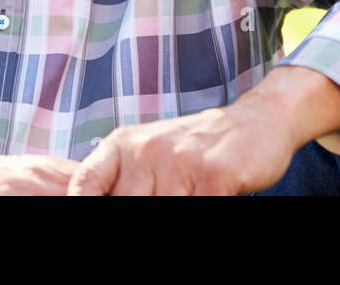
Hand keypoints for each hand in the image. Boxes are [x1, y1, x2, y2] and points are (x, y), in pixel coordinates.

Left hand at [66, 91, 297, 195]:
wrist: (257, 119)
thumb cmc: (200, 147)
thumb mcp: (153, 152)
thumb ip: (126, 180)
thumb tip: (94, 198)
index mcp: (125, 144)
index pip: (85, 184)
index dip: (81, 204)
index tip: (82, 220)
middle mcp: (147, 150)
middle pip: (125, 206)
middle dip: (140, 216)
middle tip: (168, 201)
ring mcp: (180, 162)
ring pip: (161, 211)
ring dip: (176, 213)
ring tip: (188, 198)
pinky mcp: (213, 175)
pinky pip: (196, 212)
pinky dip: (200, 211)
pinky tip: (209, 200)